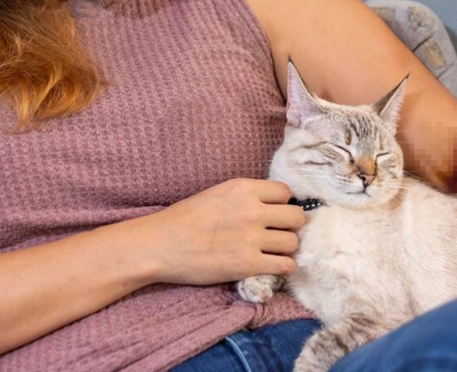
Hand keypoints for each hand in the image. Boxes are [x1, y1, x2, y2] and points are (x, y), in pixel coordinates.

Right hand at [138, 178, 305, 285]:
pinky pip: (285, 265)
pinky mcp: (248, 264)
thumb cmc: (183, 219)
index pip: (285, 192)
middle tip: (278, 233)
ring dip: (286, 248)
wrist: (160, 245)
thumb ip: (245, 197)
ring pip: (293, 242)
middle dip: (290, 226)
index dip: (282, 204)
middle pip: (296, 217)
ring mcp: (252, 238)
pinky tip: (270, 265)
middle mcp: (252, 210)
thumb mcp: (217, 194)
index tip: (274, 214)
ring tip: (272, 252)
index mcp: (243, 188)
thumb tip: (271, 206)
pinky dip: (282, 267)